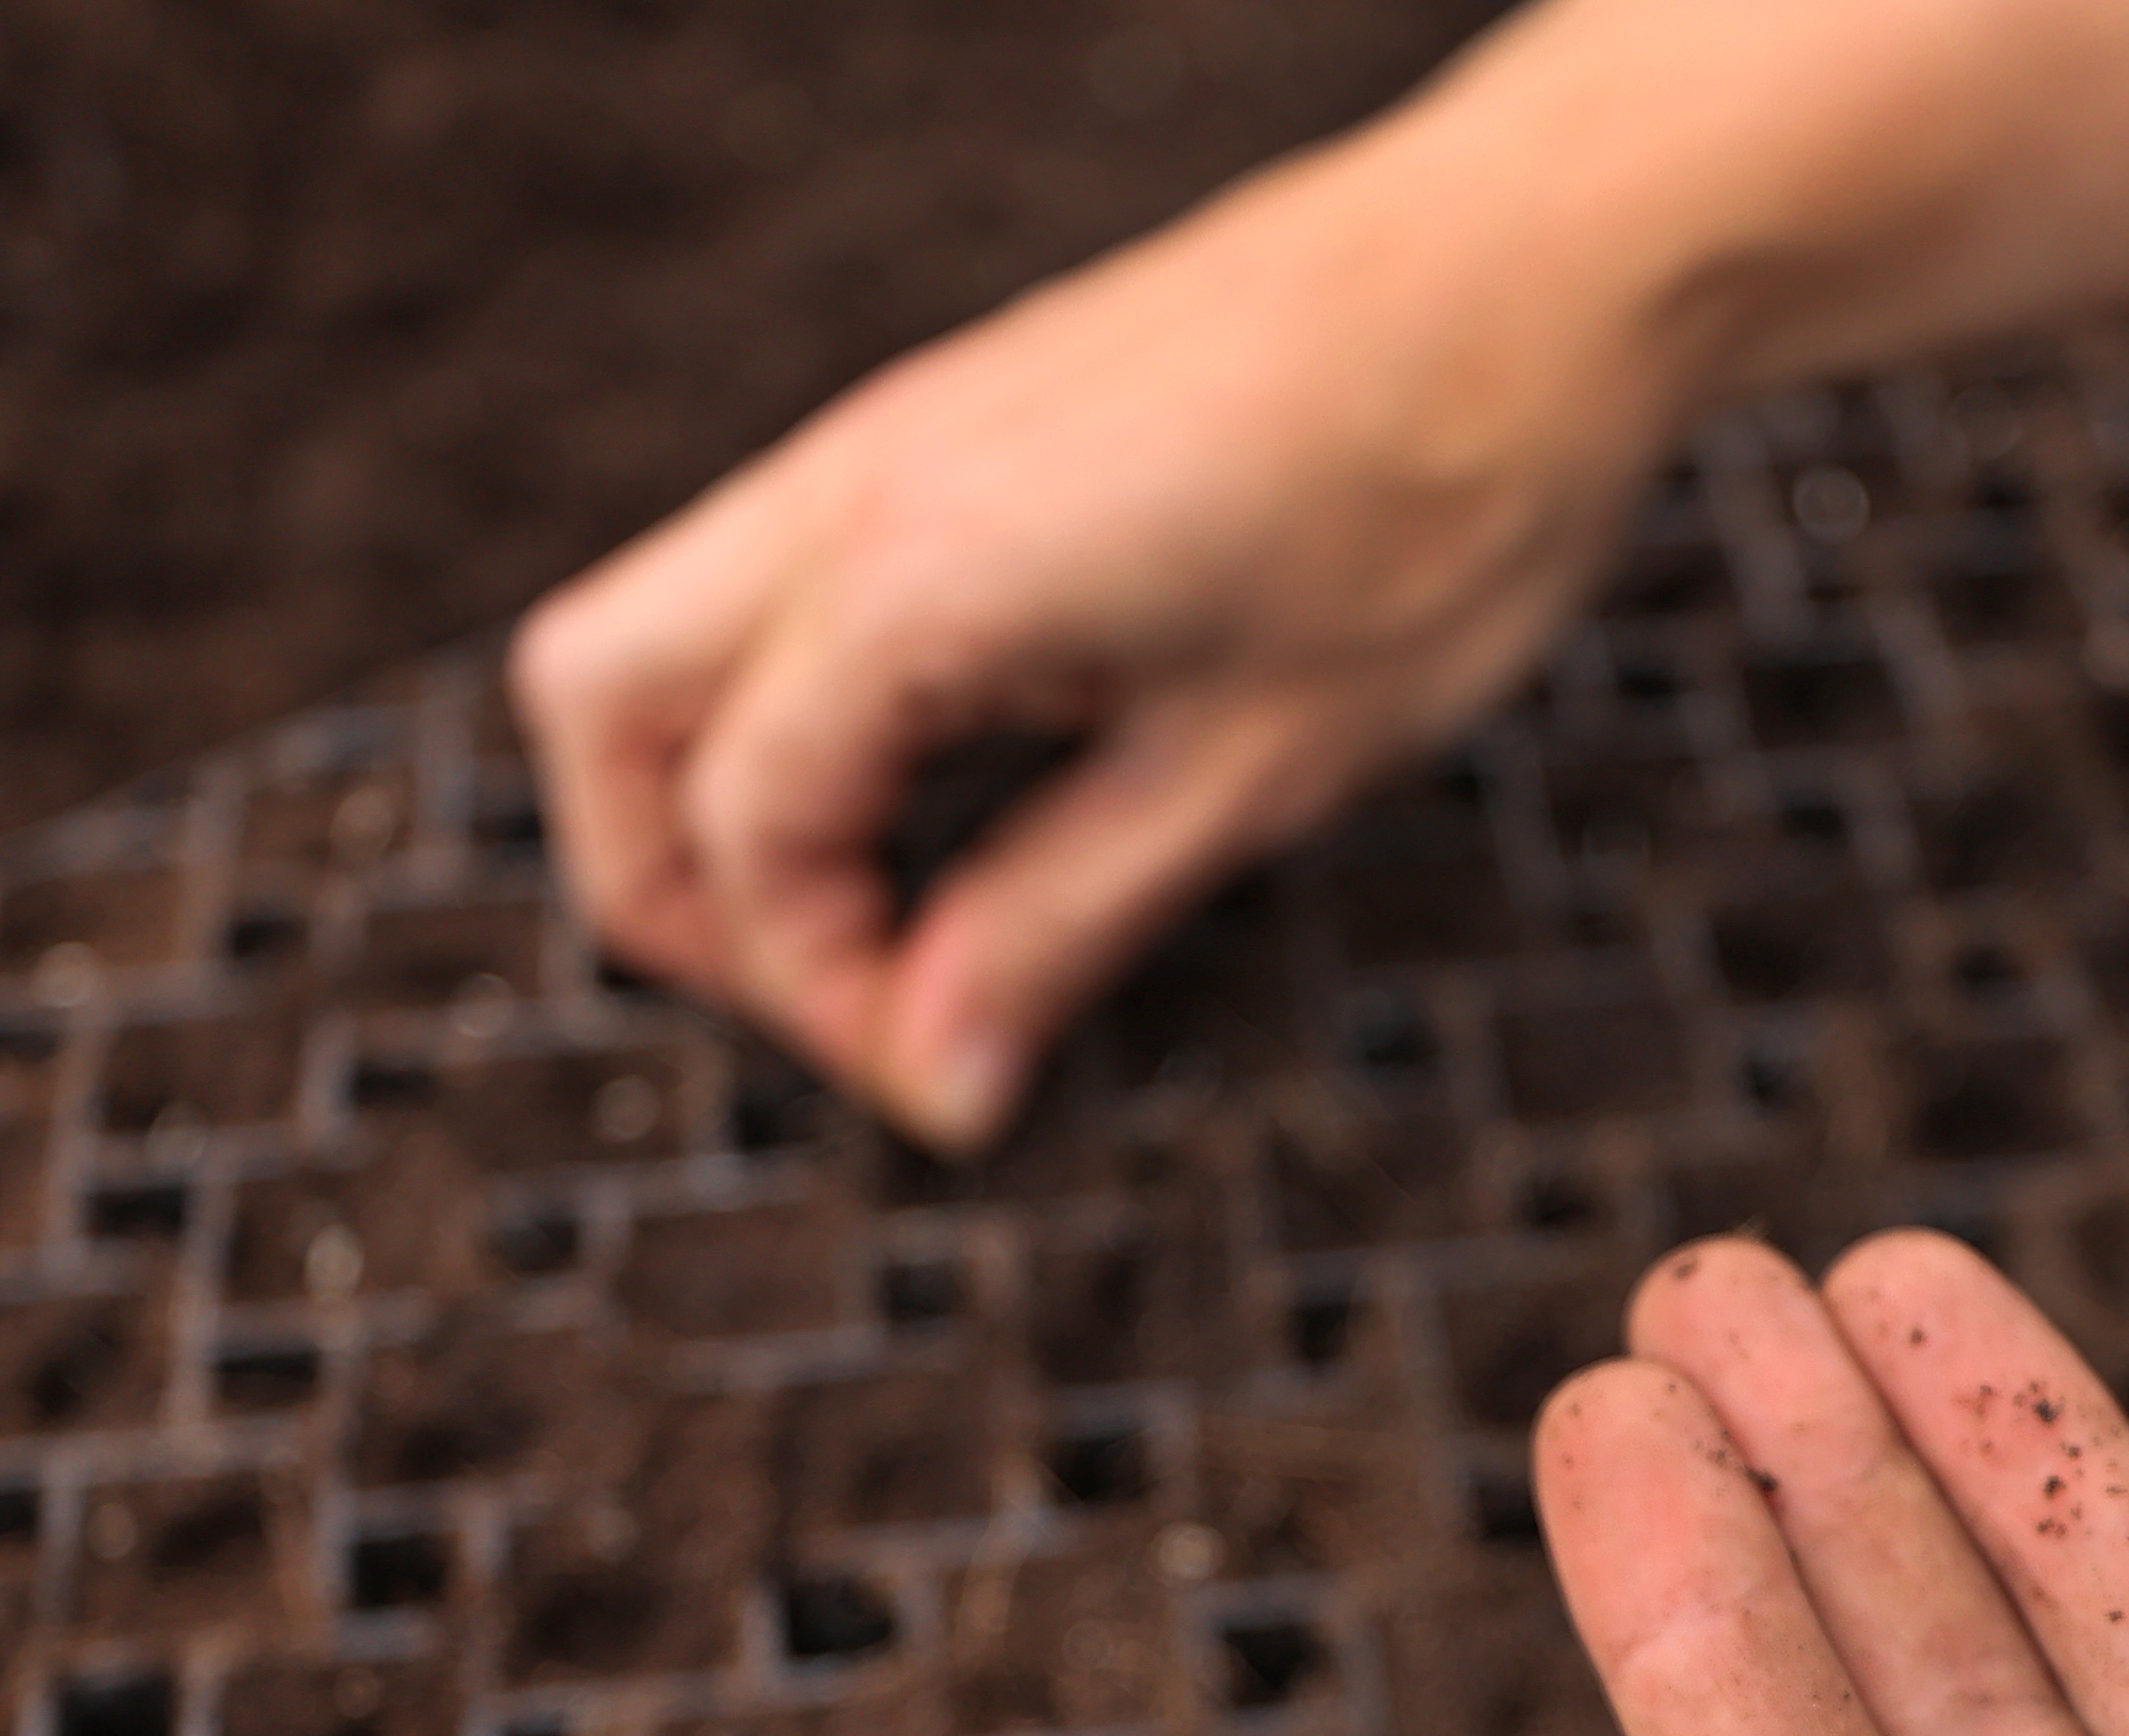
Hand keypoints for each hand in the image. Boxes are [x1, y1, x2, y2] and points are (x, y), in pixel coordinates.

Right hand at [507, 110, 1676, 1150]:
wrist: (1533, 263)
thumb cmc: (1433, 495)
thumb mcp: (1255, 772)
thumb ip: (1058, 928)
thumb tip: (937, 1079)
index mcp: (916, 576)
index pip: (745, 833)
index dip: (825, 997)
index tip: (959, 1077)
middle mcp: (854, 484)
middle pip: (595, 702)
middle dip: (670, 887)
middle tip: (849, 997)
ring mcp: (884, 435)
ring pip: (659, 623)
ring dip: (721, 787)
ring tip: (887, 911)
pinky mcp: (942, 423)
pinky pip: (772, 577)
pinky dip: (799, 706)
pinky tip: (946, 786)